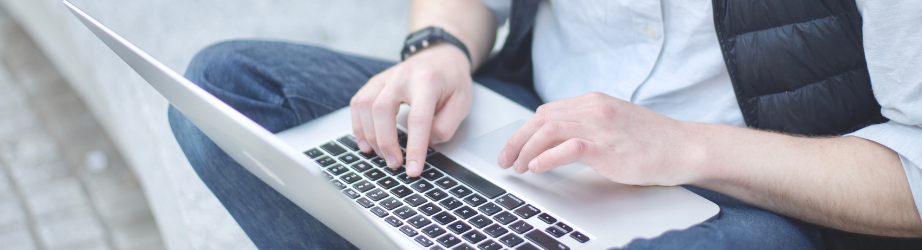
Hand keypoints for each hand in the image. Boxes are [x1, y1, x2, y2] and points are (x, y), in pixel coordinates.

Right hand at [351, 43, 472, 176]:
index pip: (418, 118)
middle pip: (382, 109)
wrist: (441, 54)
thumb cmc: (452, 80)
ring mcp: (385, 77)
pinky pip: (357, 103)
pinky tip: (366, 143)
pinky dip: (358, 126)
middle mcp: (402, 76)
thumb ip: (445, 126)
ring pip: (365, 105)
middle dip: (386, 142)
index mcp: (427, 80)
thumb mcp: (461, 103)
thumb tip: (425, 145)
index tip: (413, 169)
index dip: (415, 147)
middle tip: (395, 164)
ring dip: (369, 136)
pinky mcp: (375, 82)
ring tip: (381, 156)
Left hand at [496, 92, 699, 185]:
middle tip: (505, 160)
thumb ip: (586, 125)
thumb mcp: (613, 123)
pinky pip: (567, 147)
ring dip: (526, 150)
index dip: (525, 131)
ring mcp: (599, 126)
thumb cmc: (650, 141)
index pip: (546, 112)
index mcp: (592, 101)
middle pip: (540, 119)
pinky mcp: (606, 146)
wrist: (682, 147)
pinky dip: (546, 157)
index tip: (514, 148)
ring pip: (548, 131)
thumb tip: (554, 141)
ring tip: (518, 166)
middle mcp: (593, 109)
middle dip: (517, 140)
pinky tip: (537, 167)